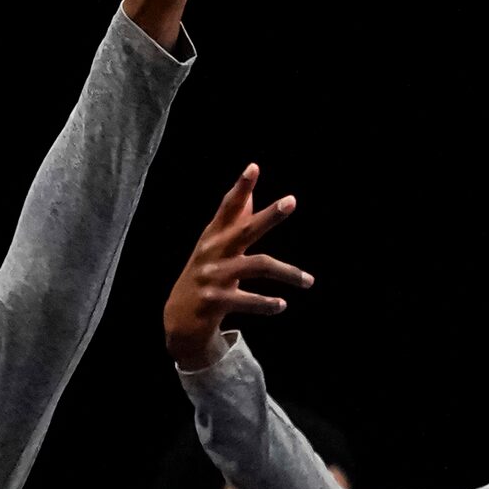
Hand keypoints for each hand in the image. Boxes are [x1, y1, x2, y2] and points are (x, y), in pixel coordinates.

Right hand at [164, 164, 310, 369]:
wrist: (179, 320)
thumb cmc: (204, 278)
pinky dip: (267, 304)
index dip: (240, 188)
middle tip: (291, 200)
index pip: (227, 208)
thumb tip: (250, 194)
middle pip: (244, 230)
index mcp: (212, 237)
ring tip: (309, 281)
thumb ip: (233, 223)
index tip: (254, 167)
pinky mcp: (214, 301)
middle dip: (268, 216)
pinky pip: (247, 300)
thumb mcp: (214, 249)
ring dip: (287, 273)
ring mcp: (212, 277)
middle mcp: (211, 253)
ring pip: (257, 266)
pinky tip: (281, 305)